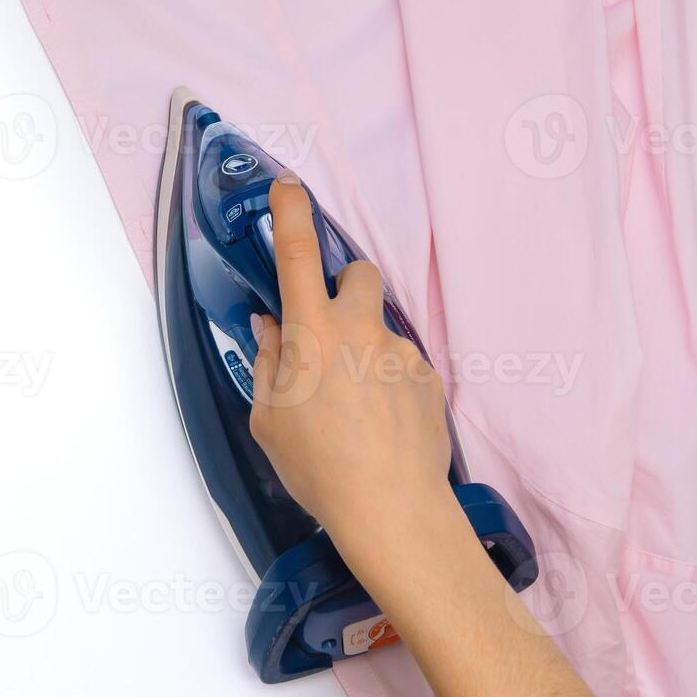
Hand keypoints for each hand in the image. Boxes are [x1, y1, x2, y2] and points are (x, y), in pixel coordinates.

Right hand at [248, 172, 453, 550]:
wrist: (392, 508)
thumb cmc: (319, 468)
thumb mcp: (269, 420)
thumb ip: (268, 364)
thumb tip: (270, 331)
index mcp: (311, 333)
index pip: (297, 253)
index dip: (290, 212)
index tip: (286, 188)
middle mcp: (359, 329)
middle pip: (357, 273)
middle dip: (342, 288)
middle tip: (328, 328)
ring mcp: (400, 351)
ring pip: (378, 328)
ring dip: (364, 348)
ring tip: (352, 405)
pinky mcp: (428, 377)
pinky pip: (401, 364)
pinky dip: (387, 383)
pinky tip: (379, 425)